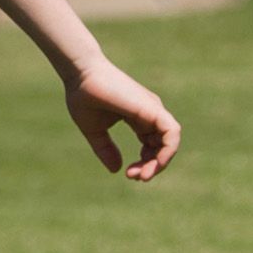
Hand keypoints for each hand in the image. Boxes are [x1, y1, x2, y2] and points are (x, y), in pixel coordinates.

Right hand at [65, 60, 180, 182]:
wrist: (80, 75)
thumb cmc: (83, 97)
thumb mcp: (94, 130)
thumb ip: (106, 149)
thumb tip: (117, 170)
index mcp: (138, 117)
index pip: (152, 145)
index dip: (144, 163)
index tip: (127, 174)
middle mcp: (150, 113)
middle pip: (162, 146)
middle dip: (152, 167)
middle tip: (136, 178)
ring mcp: (153, 110)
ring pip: (170, 141)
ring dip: (160, 162)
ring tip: (143, 175)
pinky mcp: (152, 108)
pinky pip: (172, 133)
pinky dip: (167, 150)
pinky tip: (153, 163)